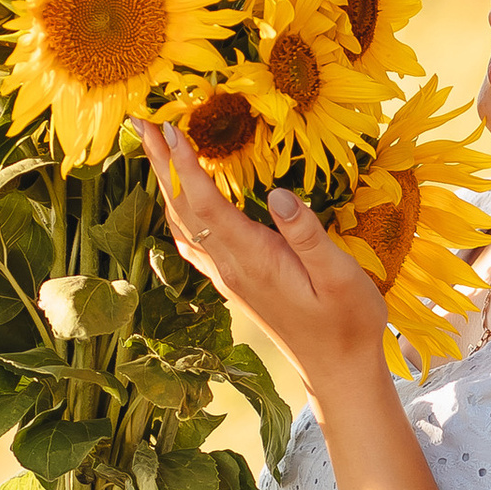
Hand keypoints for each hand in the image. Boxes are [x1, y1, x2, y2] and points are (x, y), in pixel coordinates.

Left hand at [138, 117, 388, 389]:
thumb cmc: (348, 322)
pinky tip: (180, 198)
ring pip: (183, 224)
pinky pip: (194, 240)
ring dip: (166, 183)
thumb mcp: (340, 275)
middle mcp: (231, 268)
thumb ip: (308, 234)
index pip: (207, 204)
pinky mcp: (235, 282)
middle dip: (162, 163)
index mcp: (253, 260)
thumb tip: (277, 193)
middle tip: (142, 120)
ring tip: (155, 147)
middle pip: (183, 209)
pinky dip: (180, 209)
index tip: (171, 127)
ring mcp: (229, 277)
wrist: (339, 369)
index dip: (186, 165)